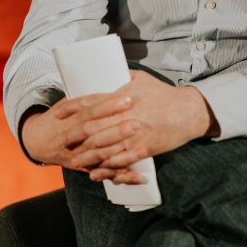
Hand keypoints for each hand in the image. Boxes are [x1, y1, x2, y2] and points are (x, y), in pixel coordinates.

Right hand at [21, 88, 147, 182]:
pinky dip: (121, 175)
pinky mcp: (81, 168)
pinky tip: (139, 177)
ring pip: (98, 154)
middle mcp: (67, 136)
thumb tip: (116, 84)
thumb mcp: (67, 103)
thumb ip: (88, 99)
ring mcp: (73, 154)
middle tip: (137, 123)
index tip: (128, 99)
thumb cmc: (58, 118)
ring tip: (143, 149)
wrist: (36, 140)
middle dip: (115, 129)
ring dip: (121, 153)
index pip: (88, 108)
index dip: (108, 104)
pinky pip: (103, 172)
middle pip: (92, 132)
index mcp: (65, 115)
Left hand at [71, 70, 218, 182]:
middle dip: (75, 136)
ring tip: (74, 160)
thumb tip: (107, 75)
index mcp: (123, 97)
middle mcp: (126, 116)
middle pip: (94, 128)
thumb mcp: (141, 78)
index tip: (59, 114)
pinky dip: (107, 168)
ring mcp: (134, 134)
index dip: (73, 109)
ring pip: (105, 148)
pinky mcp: (143, 149)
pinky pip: (121, 160)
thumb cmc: (164, 94)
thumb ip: (121, 77)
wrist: (188, 111)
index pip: (92, 102)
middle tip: (61, 141)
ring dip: (87, 155)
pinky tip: (95, 172)